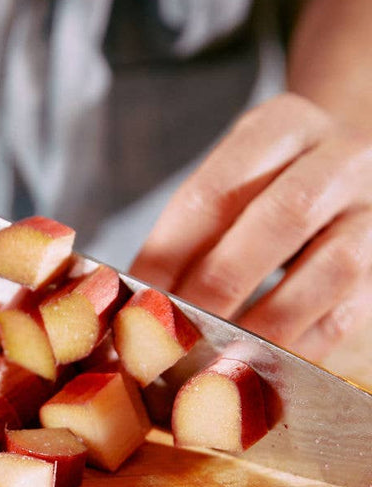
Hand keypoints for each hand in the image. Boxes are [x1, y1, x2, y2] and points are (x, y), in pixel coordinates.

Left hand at [130, 93, 371, 361]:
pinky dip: (300, 344)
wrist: (348, 176)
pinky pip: (349, 312)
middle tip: (178, 330)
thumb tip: (138, 301)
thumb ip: (189, 227)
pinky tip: (260, 362)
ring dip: (267, 320)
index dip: (170, 251)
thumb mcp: (231, 178)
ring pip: (332, 267)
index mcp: (284, 125)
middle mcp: (342, 157)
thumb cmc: (269, 185)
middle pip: (280, 218)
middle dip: (219, 284)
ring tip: (219, 352)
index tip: (138, 297)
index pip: (216, 189)